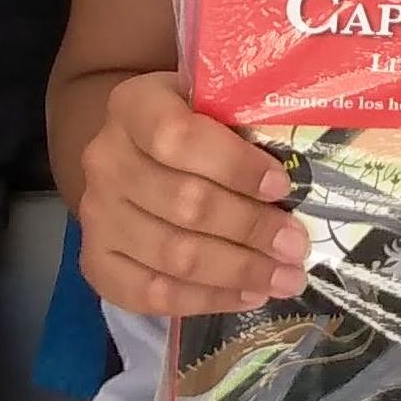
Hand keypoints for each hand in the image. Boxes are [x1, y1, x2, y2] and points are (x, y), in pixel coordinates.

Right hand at [73, 71, 306, 313]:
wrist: (133, 152)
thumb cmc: (190, 123)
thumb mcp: (210, 101)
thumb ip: (243, 121)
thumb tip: (304, 166)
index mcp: (133, 106)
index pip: (177, 137)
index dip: (233, 165)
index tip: (282, 186)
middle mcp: (105, 160)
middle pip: (183, 204)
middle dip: (250, 229)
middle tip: (296, 245)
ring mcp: (96, 215)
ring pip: (172, 255)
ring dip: (238, 271)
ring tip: (285, 278)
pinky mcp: (97, 262)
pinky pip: (152, 294)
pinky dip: (207, 299)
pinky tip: (248, 296)